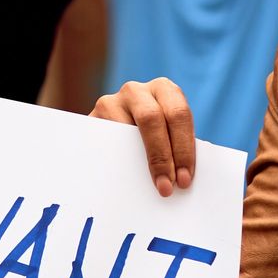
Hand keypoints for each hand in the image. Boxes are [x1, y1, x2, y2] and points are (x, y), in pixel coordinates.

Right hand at [91, 78, 196, 196]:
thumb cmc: (153, 136)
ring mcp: (112, 102)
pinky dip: (116, 161)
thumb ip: (176, 146)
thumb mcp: (167, 133)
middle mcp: (137, 91)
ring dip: (138, 161)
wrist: (115, 132)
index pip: (179, 114)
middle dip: (162, 156)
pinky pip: (105, 140)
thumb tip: (182, 178)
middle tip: (166, 187)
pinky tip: (124, 180)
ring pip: (125, 130)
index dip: (184, 148)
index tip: (184, 180)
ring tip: (146, 186)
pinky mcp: (92, 118)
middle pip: (152, 118)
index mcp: (164, 89)